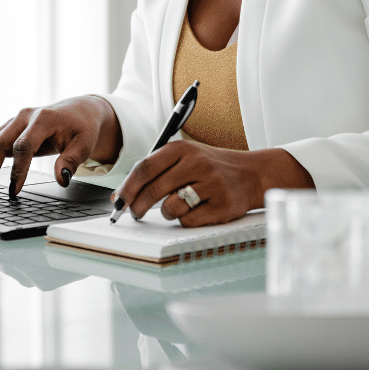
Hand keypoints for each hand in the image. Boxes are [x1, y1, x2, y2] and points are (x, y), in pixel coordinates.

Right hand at [0, 95, 121, 196]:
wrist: (79, 111)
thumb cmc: (82, 127)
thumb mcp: (85, 144)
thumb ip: (72, 161)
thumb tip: (61, 179)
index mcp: (43, 119)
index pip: (24, 146)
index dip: (18, 169)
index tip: (14, 190)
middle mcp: (24, 117)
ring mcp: (14, 121)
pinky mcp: (9, 128)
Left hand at [114, 142, 313, 226]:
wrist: (250, 174)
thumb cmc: (210, 167)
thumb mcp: (184, 158)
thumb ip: (155, 171)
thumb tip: (122, 196)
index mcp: (183, 148)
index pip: (145, 168)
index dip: (128, 187)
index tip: (118, 201)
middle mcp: (197, 163)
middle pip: (154, 189)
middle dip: (138, 206)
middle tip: (134, 213)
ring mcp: (211, 184)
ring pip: (171, 208)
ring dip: (167, 212)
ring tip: (176, 206)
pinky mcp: (222, 205)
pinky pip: (189, 221)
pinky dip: (185, 220)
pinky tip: (195, 210)